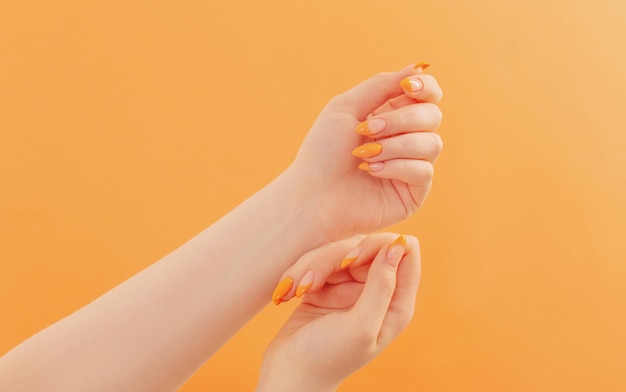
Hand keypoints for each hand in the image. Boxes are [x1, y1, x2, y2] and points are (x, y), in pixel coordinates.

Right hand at [257, 233, 420, 391]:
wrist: (289, 374)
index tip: (351, 261)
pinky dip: (301, 272)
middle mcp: (377, 290)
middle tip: (311, 282)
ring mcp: (352, 287)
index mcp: (396, 303)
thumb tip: (399, 246)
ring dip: (311, 267)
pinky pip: (318, 261)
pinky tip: (290, 292)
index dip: (378, 246)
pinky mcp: (328, 284)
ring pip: (338, 250)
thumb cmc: (327, 358)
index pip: (405, 251)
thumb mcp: (360, 326)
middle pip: (366, 245)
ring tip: (296, 291)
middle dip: (333, 258)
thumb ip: (382, 286)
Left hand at [283, 64, 442, 240]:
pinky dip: (396, 167)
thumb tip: (418, 67)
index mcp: (391, 116)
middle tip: (366, 130)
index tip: (408, 87)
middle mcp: (405, 139)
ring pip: (432, 144)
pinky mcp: (414, 193)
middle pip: (432, 116)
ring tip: (364, 156)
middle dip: (400, 120)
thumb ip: (382, 85)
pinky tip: (371, 172)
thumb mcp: (347, 107)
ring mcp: (411, 167)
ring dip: (395, 146)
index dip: (426, 87)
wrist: (313, 195)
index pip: (427, 95)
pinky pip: (424, 171)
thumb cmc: (324, 152)